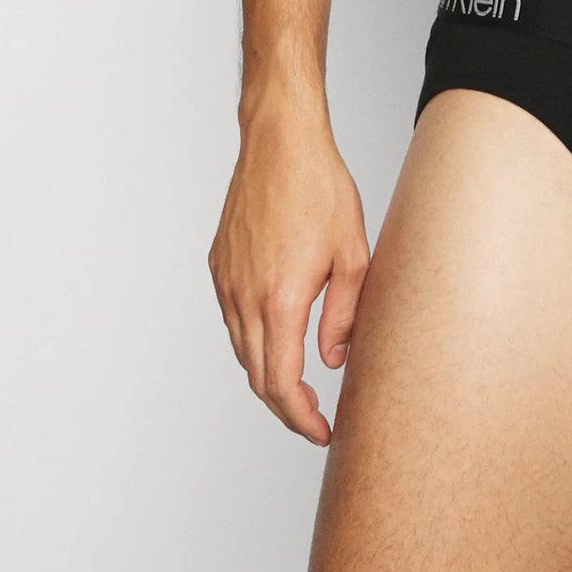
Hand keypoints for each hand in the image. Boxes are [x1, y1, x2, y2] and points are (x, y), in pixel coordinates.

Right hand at [208, 110, 369, 445]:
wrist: (280, 140)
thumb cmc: (320, 187)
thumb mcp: (352, 253)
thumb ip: (344, 314)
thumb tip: (332, 361)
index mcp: (279, 298)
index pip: (280, 384)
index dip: (300, 418)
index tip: (322, 431)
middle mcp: (243, 296)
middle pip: (256, 376)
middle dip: (286, 404)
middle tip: (315, 416)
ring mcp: (226, 280)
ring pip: (241, 349)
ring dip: (268, 372)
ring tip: (301, 380)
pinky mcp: (218, 264)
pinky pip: (232, 318)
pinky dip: (253, 338)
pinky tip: (278, 331)